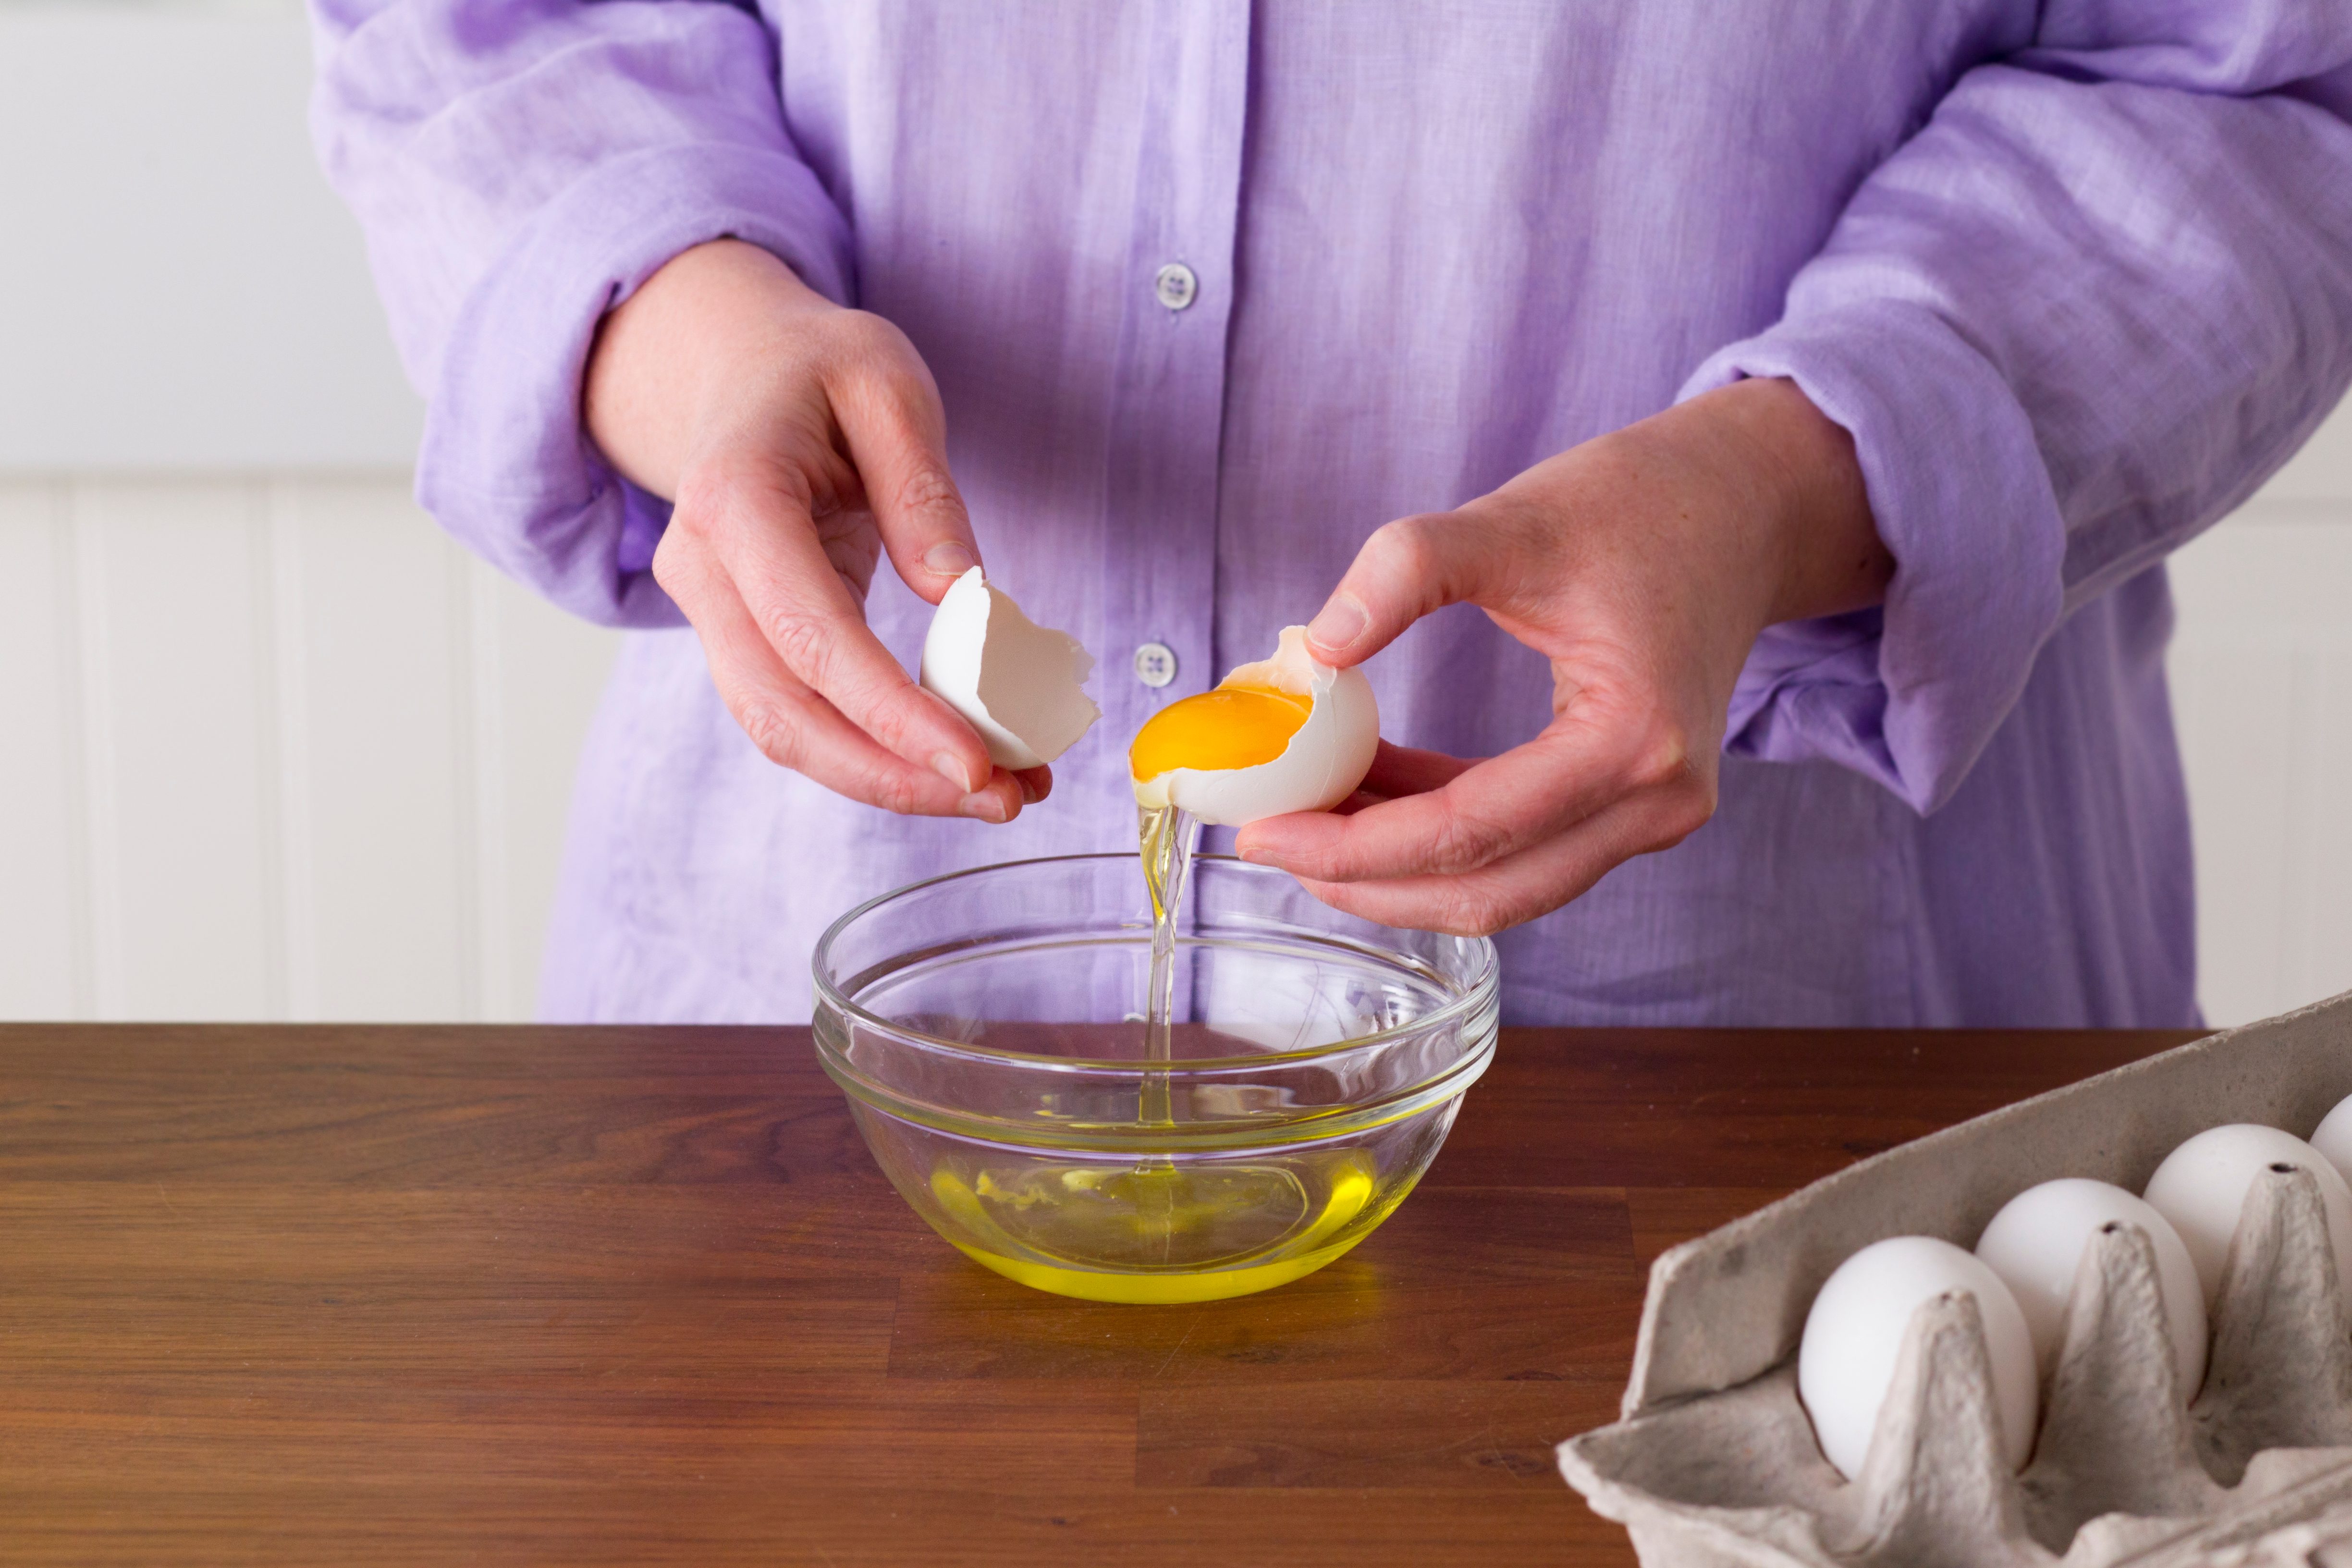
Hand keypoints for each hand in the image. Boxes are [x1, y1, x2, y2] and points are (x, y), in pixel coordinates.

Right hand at [584, 239, 1042, 821]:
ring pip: (786, 732)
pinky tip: (957, 756)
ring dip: (891, 779)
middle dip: (895, 774)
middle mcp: (703, 569)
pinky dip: (878, 748)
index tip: (977, 763)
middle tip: (1006, 799)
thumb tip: (962, 596)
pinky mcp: (742, 639)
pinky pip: (802, 714)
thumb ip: (922, 490)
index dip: (891, 712)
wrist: (733, 368)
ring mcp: (710, 613)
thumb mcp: (886, 384)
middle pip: (785, 713)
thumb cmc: (814, 368)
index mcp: (735, 497)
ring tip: (1002, 792)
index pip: (812, 635)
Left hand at [1233, 378, 1890, 935]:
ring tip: (1306, 820)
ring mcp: (1653, 817)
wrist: (1741, 507)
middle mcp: (1658, 804)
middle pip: (1488, 892)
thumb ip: (1406, 570)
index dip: (1353, 846)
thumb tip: (1311, 651)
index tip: (1261, 833)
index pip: (1467, 831)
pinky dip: (1441, 835)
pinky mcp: (1633, 806)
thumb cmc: (1640, 505)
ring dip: (1400, 868)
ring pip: (1504, 888)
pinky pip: (1522, 849)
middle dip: (1366, 881)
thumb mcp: (1514, 519)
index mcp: (1635, 742)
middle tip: (1267, 845)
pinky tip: (1367, 791)